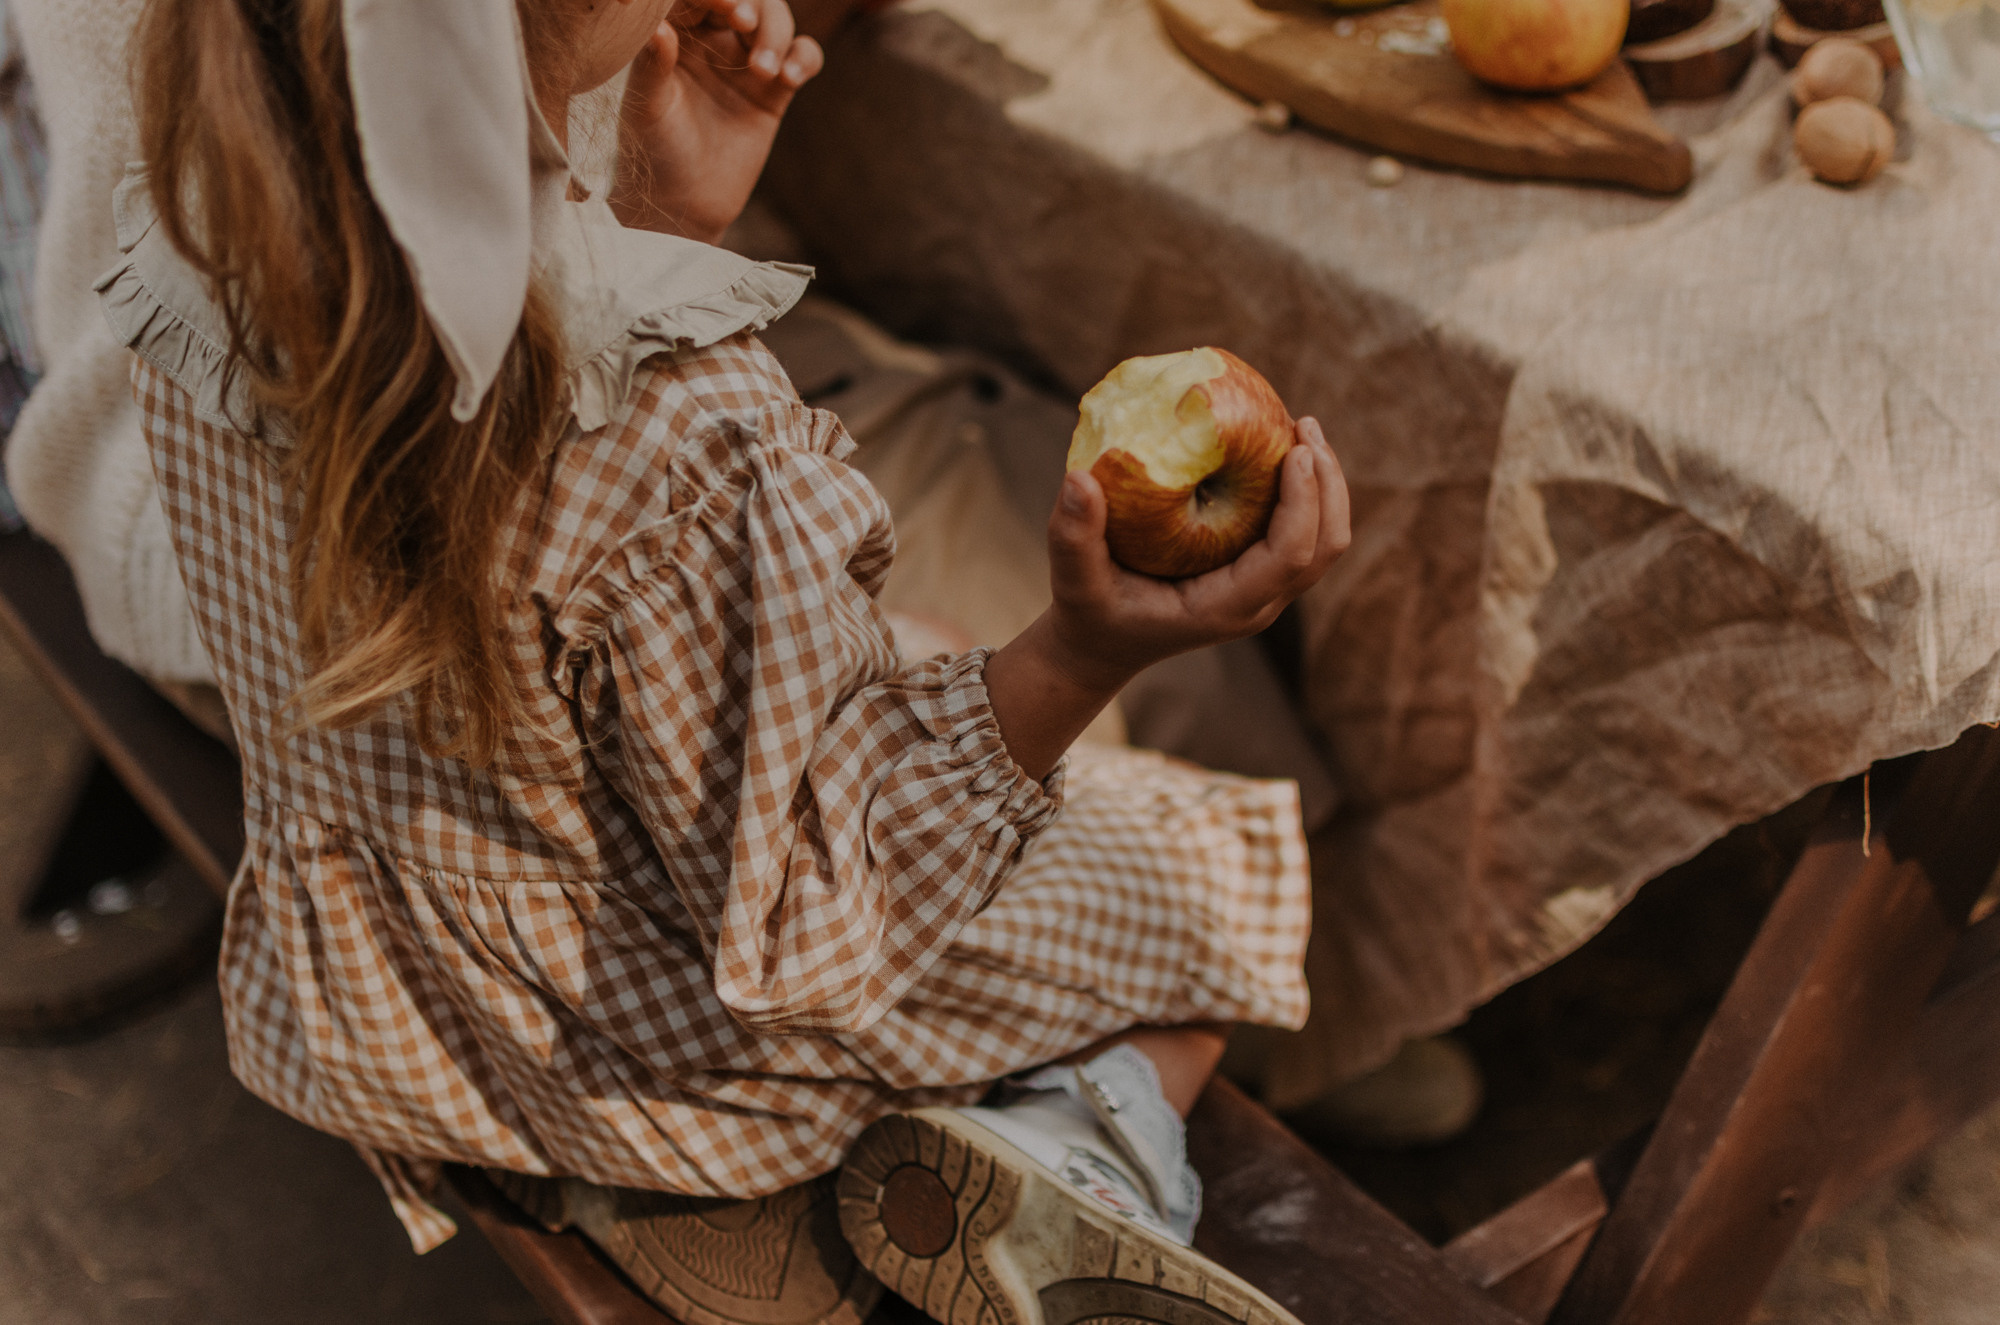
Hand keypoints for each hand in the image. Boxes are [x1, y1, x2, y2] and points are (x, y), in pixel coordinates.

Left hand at [610, 0, 823, 242]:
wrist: (684, 202)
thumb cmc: (654, 152)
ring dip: (776, 34)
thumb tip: (657, 26)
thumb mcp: (648, 108)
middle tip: (743, 23)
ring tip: (763, 71)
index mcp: (676, 33)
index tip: (724, 6)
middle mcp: (712, 40)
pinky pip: (803, 56)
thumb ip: (652, 65)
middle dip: (751, 3)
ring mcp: (746, 63)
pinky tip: (790, 79)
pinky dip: (804, 58)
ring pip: (777, 20)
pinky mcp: (775, 90)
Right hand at [1043, 416, 1349, 691]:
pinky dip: (1306, 492)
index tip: (1295, 451)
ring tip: (1303, 428)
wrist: (1102, 646)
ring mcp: (1264, 591)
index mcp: (1224, 608)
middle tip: (1304, 424)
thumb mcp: (1073, 578)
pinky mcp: (1259, 574)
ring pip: (1324, 541)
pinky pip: (1303, 533)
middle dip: (1328, 484)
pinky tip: (1281, 448)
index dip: (1303, 503)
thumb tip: (1078, 478)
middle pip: (1325, 547)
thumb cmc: (1090, 613)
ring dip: (1325, 484)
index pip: (1289, 557)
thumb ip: (1072, 534)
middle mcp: (1257, 604)